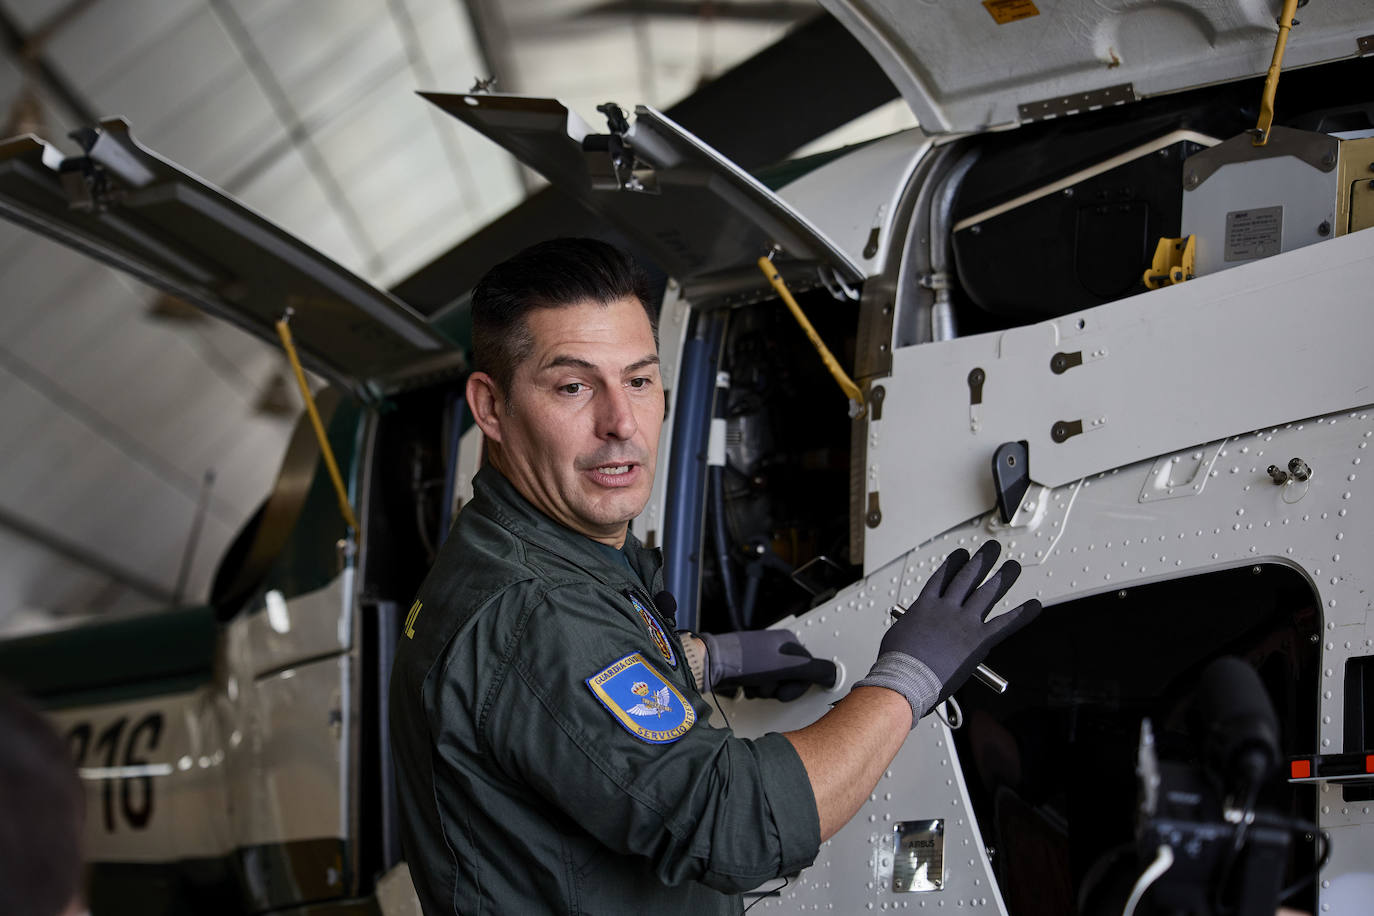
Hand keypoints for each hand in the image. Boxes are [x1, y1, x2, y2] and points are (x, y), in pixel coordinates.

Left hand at [701, 629, 836, 700]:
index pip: (809, 669)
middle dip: (780, 688)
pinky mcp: (748, 669)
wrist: (712, 665)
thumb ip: (814, 670)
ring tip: (755, 685)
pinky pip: (761, 686)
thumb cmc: (745, 661)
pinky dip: (755, 690)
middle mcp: (775, 647)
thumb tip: (833, 673)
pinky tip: (747, 687)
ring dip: (766, 691)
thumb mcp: (787, 666)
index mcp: (788, 641)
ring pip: (776, 684)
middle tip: (769, 685)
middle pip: (791, 678)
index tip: (788, 688)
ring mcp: (760, 658)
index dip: (799, 684)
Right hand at [858, 540, 1040, 719]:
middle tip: (992, 549)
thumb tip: (914, 629)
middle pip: (968, 577)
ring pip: (988, 593)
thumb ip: (912, 626)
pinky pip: (1005, 624)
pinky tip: (1034, 606)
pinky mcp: (978, 639)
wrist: (906, 678)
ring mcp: (963, 622)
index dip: (955, 563)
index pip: (943, 577)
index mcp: (925, 605)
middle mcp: (946, 607)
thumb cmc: (898, 662)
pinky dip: (1021, 615)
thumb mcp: (899, 635)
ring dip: (1003, 577)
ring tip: (1013, 566)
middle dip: (982, 560)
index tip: (963, 555)